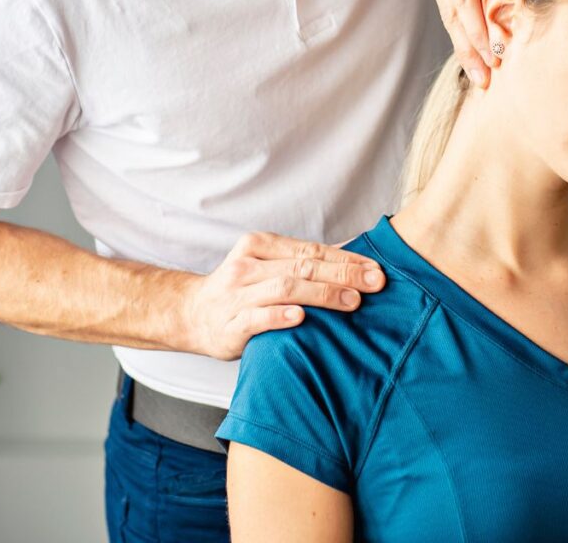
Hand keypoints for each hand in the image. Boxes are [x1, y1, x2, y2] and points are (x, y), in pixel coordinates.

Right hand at [181, 231, 386, 360]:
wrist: (191, 315)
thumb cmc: (241, 291)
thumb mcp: (268, 267)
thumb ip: (303, 262)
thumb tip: (352, 256)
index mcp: (260, 246)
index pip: (310, 251)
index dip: (345, 260)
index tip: (375, 269)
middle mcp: (248, 265)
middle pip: (302, 267)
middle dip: (343, 275)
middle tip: (375, 284)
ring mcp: (237, 294)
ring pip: (285, 288)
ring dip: (322, 295)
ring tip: (352, 302)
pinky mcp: (230, 323)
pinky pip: (257, 317)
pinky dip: (280, 316)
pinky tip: (301, 317)